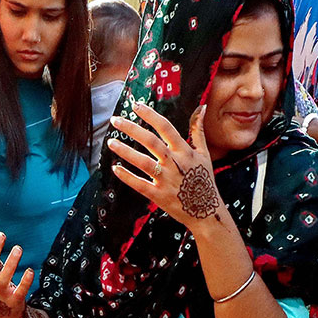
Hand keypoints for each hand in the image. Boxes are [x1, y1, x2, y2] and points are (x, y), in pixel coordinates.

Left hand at [107, 101, 223, 229]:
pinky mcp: (159, 195)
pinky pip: (140, 185)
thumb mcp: (204, 154)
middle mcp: (175, 163)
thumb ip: (198, 130)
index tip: (136, 105)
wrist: (206, 212)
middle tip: (115, 120)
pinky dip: (127, 177)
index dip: (150, 115)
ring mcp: (166, 180)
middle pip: (151, 142)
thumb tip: (201, 107)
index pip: (165, 128)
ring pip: (143, 162)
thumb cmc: (204, 180)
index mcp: (185, 151)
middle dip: (132, 129)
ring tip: (111, 142)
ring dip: (126, 152)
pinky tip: (115, 168)